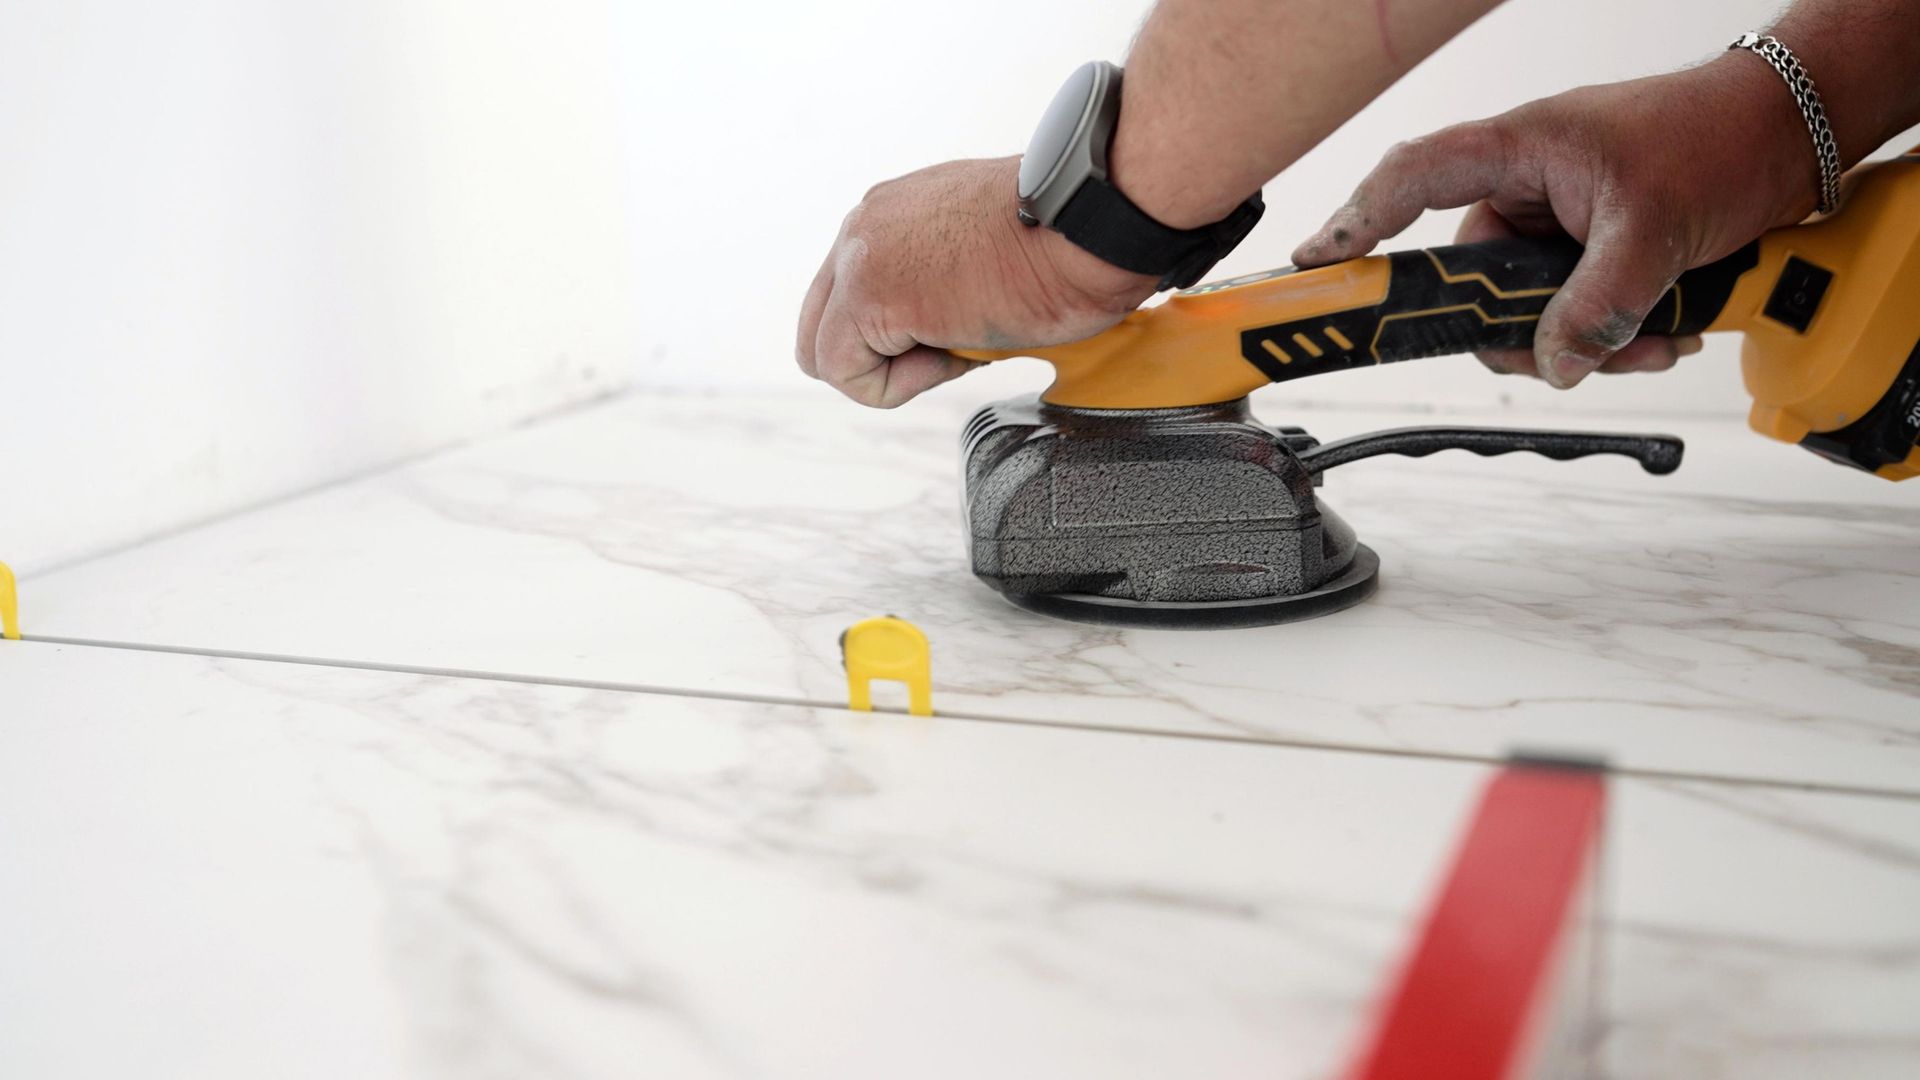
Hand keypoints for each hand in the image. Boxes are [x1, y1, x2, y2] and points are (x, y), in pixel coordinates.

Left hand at [797, 157, 1156, 407]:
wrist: (1092, 224)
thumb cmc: (1069, 241)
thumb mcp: (988, 254)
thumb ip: (943, 282)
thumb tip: (945, 332)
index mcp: (894, 212)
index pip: (851, 298)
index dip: (901, 337)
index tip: (961, 324)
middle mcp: (865, 225)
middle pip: (820, 327)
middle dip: (879, 358)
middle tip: (952, 347)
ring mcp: (859, 256)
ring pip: (827, 356)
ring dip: (893, 371)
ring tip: (961, 341)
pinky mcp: (869, 295)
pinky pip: (846, 373)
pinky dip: (897, 385)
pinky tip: (955, 350)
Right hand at [1292, 55, 1821, 387]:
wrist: (1797, 135)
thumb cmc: (1721, 134)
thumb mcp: (1653, 228)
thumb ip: (1597, 305)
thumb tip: (1558, 362)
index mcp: (1518, 151)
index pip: (1411, 180)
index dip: (1355, 224)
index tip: (1318, 268)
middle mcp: (1528, 187)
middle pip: (1478, 282)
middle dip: (1529, 333)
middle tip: (1573, 355)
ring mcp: (1560, 222)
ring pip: (1533, 310)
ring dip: (1587, 342)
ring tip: (1648, 340)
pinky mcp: (1594, 250)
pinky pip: (1577, 312)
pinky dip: (1614, 336)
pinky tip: (1662, 332)